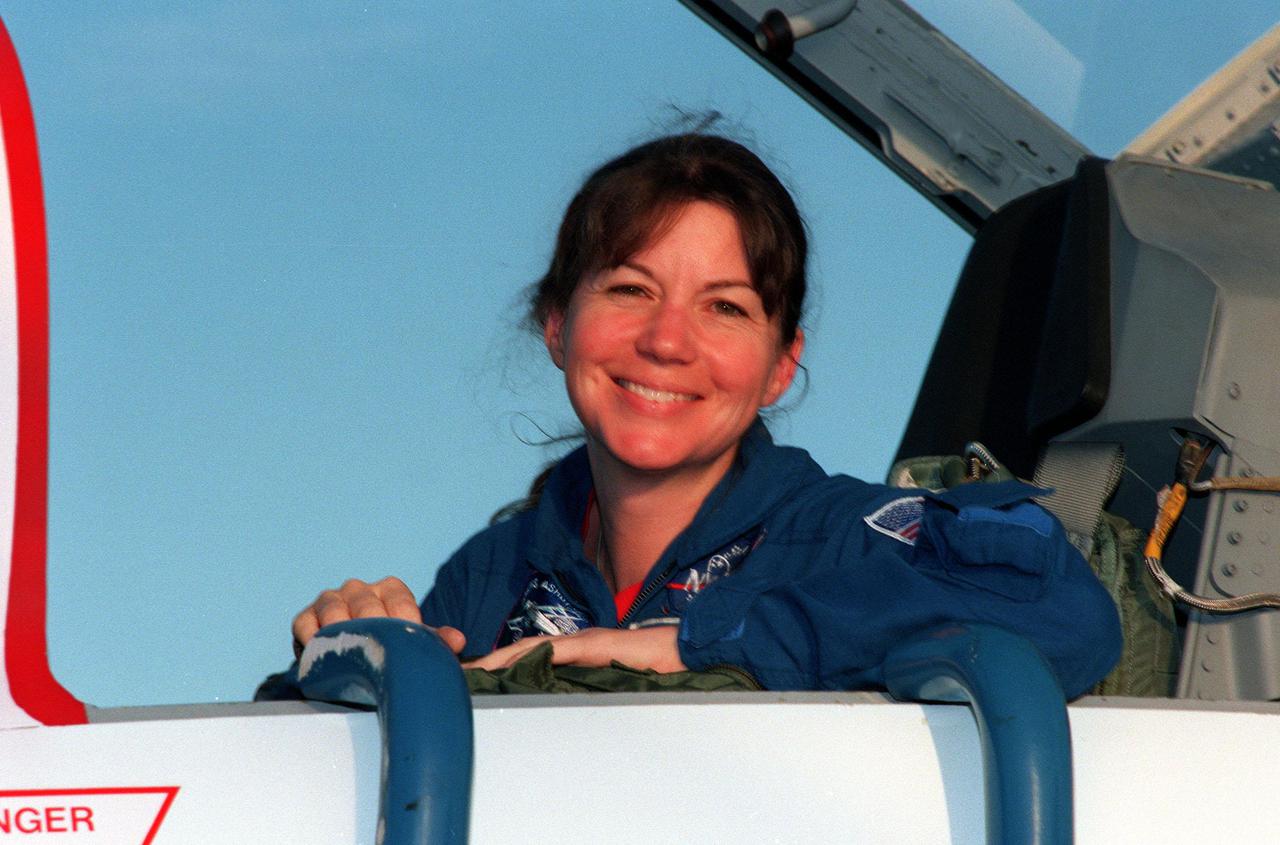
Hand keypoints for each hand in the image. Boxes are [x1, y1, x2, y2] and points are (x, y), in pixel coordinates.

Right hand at [291, 576, 465, 657]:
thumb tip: (457, 641)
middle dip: (372, 628)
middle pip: (366, 604)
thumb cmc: (387, 647)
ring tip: (348, 650)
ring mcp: (330, 600)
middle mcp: (359, 589)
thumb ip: (434, 640)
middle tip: (377, 652)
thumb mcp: (411, 643)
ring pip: (333, 608)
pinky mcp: (305, 618)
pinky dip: (310, 635)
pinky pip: (304, 622)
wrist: (351, 658)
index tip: (406, 647)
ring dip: (340, 628)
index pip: (399, 600)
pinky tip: (319, 649)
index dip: (404, 623)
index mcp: (389, 589)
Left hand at [463, 626, 684, 672]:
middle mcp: (572, 642)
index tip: (475, 678)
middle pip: (520, 650)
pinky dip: (529, 655)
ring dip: (499, 659)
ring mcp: (581, 641)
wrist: (678, 651)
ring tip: (473, 671)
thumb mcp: (608, 682)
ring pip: (529, 647)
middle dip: (489, 662)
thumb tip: (559, 707)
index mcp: (574, 652)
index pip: (529, 656)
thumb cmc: (649, 669)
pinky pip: (554, 650)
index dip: (500, 664)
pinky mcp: (592, 645)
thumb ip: (584, 687)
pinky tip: (509, 662)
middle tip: (460, 674)